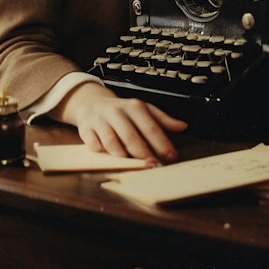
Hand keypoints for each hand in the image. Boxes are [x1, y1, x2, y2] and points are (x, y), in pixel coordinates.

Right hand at [53, 82, 186, 164]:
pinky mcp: (86, 130)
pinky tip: (110, 157)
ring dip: (123, 156)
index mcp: (134, 106)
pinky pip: (95, 146)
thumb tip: (183, 126)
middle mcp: (116, 112)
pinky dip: (103, 154)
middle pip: (131, 136)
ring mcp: (100, 121)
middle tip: (153, 166)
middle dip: (143, 154)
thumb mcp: (144, 110)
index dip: (161, 143)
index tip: (171, 156)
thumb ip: (163, 120)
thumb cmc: (122, 111)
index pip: (150, 126)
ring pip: (112, 143)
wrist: (92, 103)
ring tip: (132, 163)